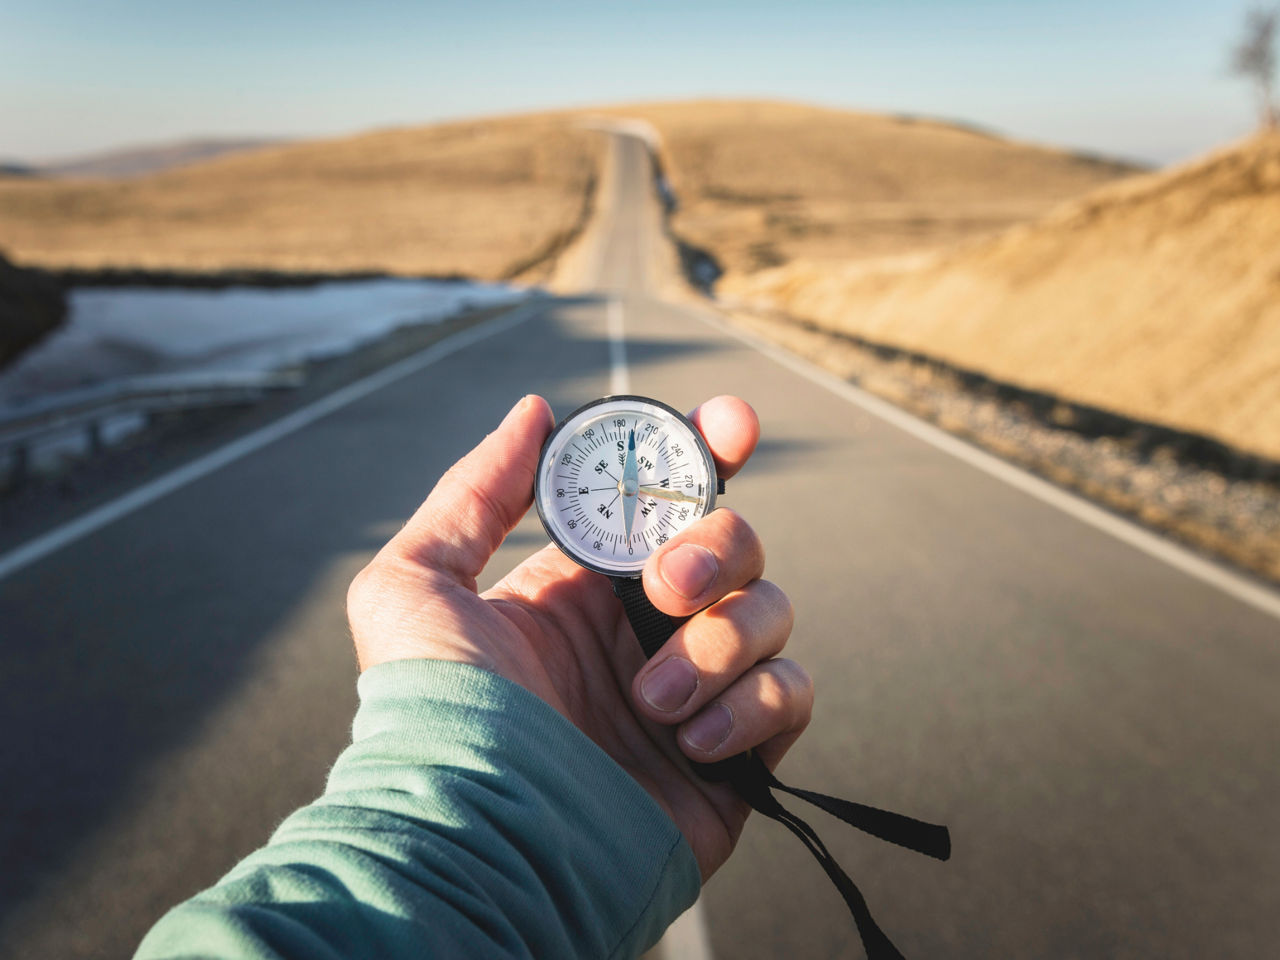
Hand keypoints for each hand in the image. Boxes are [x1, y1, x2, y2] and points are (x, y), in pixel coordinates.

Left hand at [346, 394, 812, 879]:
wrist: (478, 839)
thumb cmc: (433, 715)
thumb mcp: (416, 585)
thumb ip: (475, 492)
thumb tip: (535, 414)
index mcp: (586, 585)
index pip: (666, 500)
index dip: (707, 452)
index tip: (728, 424)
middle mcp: (645, 630)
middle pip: (736, 544)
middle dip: (715, 549)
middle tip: (664, 589)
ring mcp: (695, 692)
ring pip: (772, 612)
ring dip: (718, 642)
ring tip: (649, 700)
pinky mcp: (734, 756)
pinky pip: (792, 694)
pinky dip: (753, 705)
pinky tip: (689, 741)